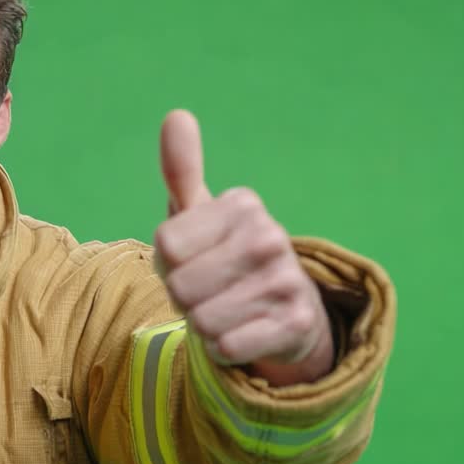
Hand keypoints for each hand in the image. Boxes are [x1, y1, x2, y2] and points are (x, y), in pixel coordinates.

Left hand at [153, 110, 332, 383]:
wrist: (286, 311)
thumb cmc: (225, 257)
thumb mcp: (200, 214)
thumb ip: (182, 169)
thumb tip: (176, 115)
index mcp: (242, 204)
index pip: (166, 247)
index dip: (168, 264)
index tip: (193, 259)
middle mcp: (270, 235)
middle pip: (180, 287)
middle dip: (184, 298)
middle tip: (210, 290)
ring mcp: (287, 279)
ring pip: (202, 321)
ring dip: (204, 325)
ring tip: (227, 309)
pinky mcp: (297, 323)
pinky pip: (228, 347)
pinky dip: (225, 349)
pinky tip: (245, 332)